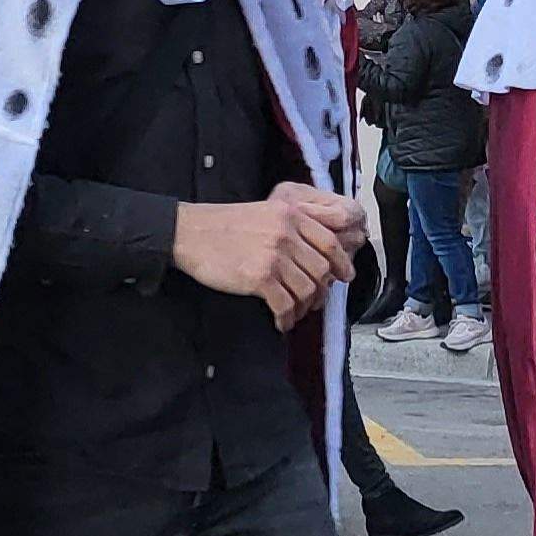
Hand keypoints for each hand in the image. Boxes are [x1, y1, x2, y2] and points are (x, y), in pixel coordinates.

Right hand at [173, 185, 357, 328]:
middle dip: (321, 290)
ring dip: (303, 307)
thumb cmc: (223, 225)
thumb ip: (291, 227)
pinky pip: (285, 305)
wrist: (191, 232)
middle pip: (321, 269)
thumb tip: (315, 255)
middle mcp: (287, 233)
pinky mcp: (259, 277)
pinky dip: (286, 319)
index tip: (344, 276)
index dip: (341, 262)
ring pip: (307, 290)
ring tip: (293, 313)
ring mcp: (274, 255)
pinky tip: (280, 322)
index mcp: (290, 215)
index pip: (329, 242)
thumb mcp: (264, 213)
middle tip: (312, 301)